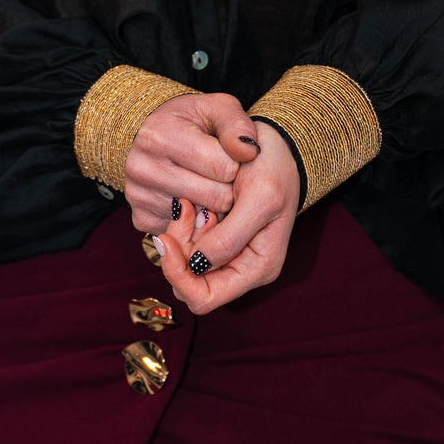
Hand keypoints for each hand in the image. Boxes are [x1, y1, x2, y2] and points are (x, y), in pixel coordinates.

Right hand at [124, 92, 259, 234]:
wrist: (153, 135)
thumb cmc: (191, 122)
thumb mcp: (217, 108)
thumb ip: (238, 125)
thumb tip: (249, 152)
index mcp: (161, 135)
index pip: (223, 167)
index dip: (235, 164)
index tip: (229, 157)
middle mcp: (142, 167)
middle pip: (215, 197)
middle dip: (227, 188)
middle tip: (222, 176)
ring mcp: (138, 196)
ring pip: (202, 217)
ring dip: (213, 206)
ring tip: (208, 185)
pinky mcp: (141, 218)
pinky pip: (186, 230)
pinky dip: (196, 220)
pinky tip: (193, 200)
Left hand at [155, 120, 300, 314]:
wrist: (272, 144)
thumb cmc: (275, 168)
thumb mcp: (260, 199)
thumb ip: (230, 238)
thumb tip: (196, 266)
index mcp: (258, 268)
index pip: (204, 298)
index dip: (179, 276)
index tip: (167, 239)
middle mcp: (241, 268)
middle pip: (189, 280)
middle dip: (180, 248)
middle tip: (185, 209)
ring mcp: (227, 253)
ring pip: (184, 261)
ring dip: (181, 233)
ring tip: (191, 203)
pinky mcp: (215, 237)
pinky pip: (186, 242)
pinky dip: (183, 224)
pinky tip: (192, 203)